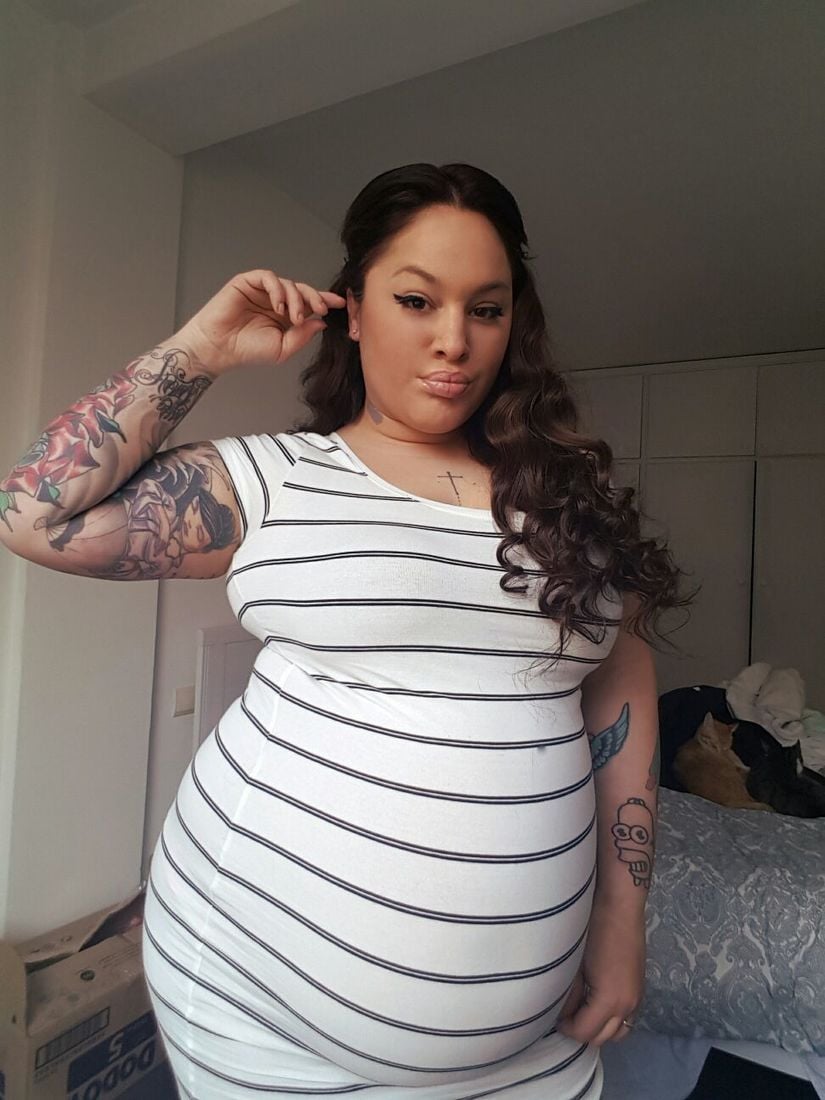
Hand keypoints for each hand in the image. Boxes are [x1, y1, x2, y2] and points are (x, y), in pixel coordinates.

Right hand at [173, 269, 346, 376]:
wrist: (219, 348)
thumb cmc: (247, 350)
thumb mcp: (283, 348)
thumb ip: (303, 335)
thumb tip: (321, 322)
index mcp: (286, 315)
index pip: (309, 304)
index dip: (325, 301)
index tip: (341, 304)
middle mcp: (276, 300)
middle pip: (303, 290)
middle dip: (315, 298)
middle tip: (321, 309)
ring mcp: (262, 291)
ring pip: (289, 284)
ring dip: (296, 299)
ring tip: (293, 317)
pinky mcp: (248, 282)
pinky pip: (269, 278)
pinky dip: (277, 289)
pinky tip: (278, 306)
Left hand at [557, 896, 645, 1045]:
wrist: (620, 907)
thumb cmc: (594, 930)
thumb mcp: (576, 965)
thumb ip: (570, 993)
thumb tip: (561, 1011)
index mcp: (610, 1000)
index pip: (584, 1031)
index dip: (566, 1028)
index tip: (554, 1018)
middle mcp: (628, 1005)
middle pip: (602, 1037)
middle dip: (582, 1031)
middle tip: (565, 1016)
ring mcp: (637, 998)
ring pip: (619, 1031)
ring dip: (600, 1028)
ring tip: (582, 1012)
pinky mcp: (640, 988)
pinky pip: (628, 1017)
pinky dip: (613, 1019)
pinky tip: (597, 1003)